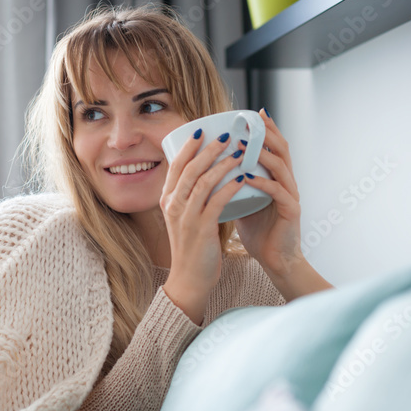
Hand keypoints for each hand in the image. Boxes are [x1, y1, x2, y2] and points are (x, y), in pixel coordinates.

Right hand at [159, 129, 245, 323]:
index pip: (175, 167)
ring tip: (240, 153)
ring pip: (203, 181)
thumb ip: (192, 198)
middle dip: (208, 149)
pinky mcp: (201, 229)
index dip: (188, 147)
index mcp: (167, 201)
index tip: (201, 131)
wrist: (189, 280)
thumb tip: (206, 176)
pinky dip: (230, 187)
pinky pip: (216, 201)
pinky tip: (243, 178)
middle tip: (226, 136)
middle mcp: (173, 206)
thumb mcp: (185, 219)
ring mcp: (185, 217)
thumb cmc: (192, 249)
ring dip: (223, 164)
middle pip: (189, 169)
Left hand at [233, 110, 307, 280]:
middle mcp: (287, 182)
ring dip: (262, 154)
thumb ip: (234, 183)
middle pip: (282, 149)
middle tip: (252, 120)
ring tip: (244, 145)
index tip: (252, 113)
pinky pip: (278, 192)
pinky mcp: (291, 211)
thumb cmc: (258, 230)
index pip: (274, 147)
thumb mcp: (243, 200)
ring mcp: (291, 195)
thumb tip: (210, 168)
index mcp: (277, 178)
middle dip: (267, 133)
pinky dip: (262, 182)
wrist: (275, 260)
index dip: (267, 129)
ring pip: (281, 167)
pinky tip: (247, 177)